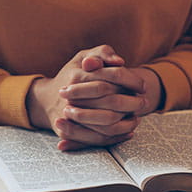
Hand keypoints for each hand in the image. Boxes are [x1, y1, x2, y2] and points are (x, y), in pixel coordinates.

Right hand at [26, 45, 148, 149]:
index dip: (131, 80)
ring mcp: (68, 114)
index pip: (112, 75)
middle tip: (144, 102)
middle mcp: (71, 95)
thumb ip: (102, 52)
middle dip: (132, 102)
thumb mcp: (82, 56)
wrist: (47, 99)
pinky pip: (97, 138)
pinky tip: (128, 131)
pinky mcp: (68, 131)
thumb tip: (119, 61)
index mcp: (77, 74)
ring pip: (106, 123)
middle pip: (111, 100)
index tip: (143, 86)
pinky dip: (116, 137)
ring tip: (137, 118)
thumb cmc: (72, 74)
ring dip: (126, 122)